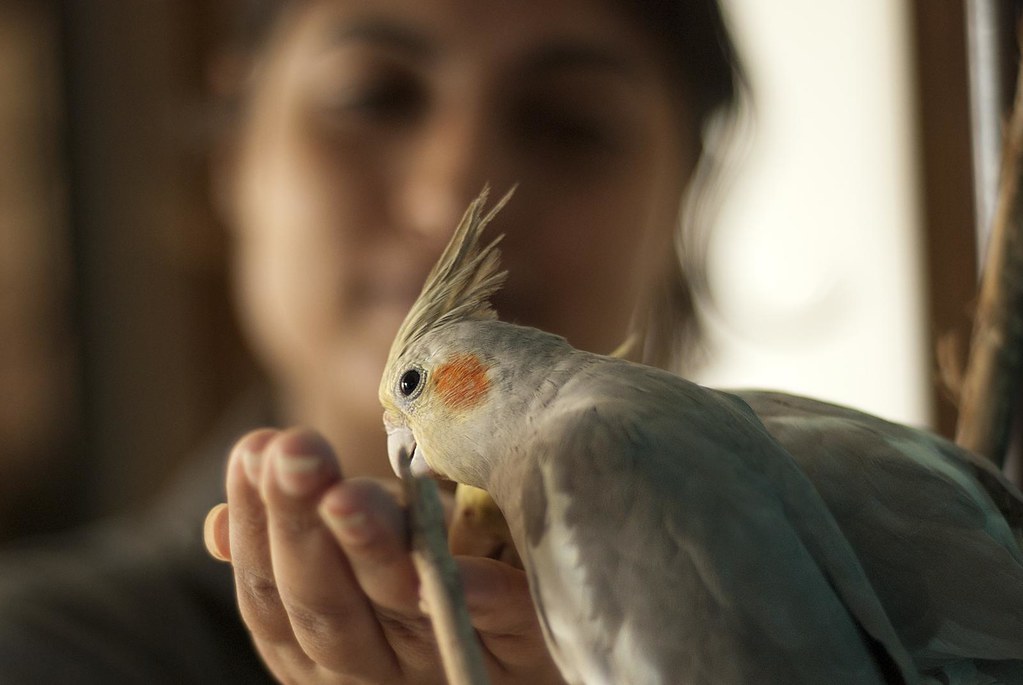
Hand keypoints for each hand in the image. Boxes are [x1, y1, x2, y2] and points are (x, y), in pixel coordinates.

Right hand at [204, 427, 563, 683]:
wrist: (519, 656)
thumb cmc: (425, 582)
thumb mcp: (355, 560)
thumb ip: (297, 542)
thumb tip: (214, 528)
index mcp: (325, 646)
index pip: (271, 592)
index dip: (257, 523)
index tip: (253, 449)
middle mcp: (377, 668)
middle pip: (323, 608)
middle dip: (302, 526)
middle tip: (294, 451)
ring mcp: (447, 664)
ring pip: (401, 616)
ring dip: (373, 553)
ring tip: (347, 495)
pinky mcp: (524, 654)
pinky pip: (502, 625)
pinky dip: (477, 596)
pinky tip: (460, 571)